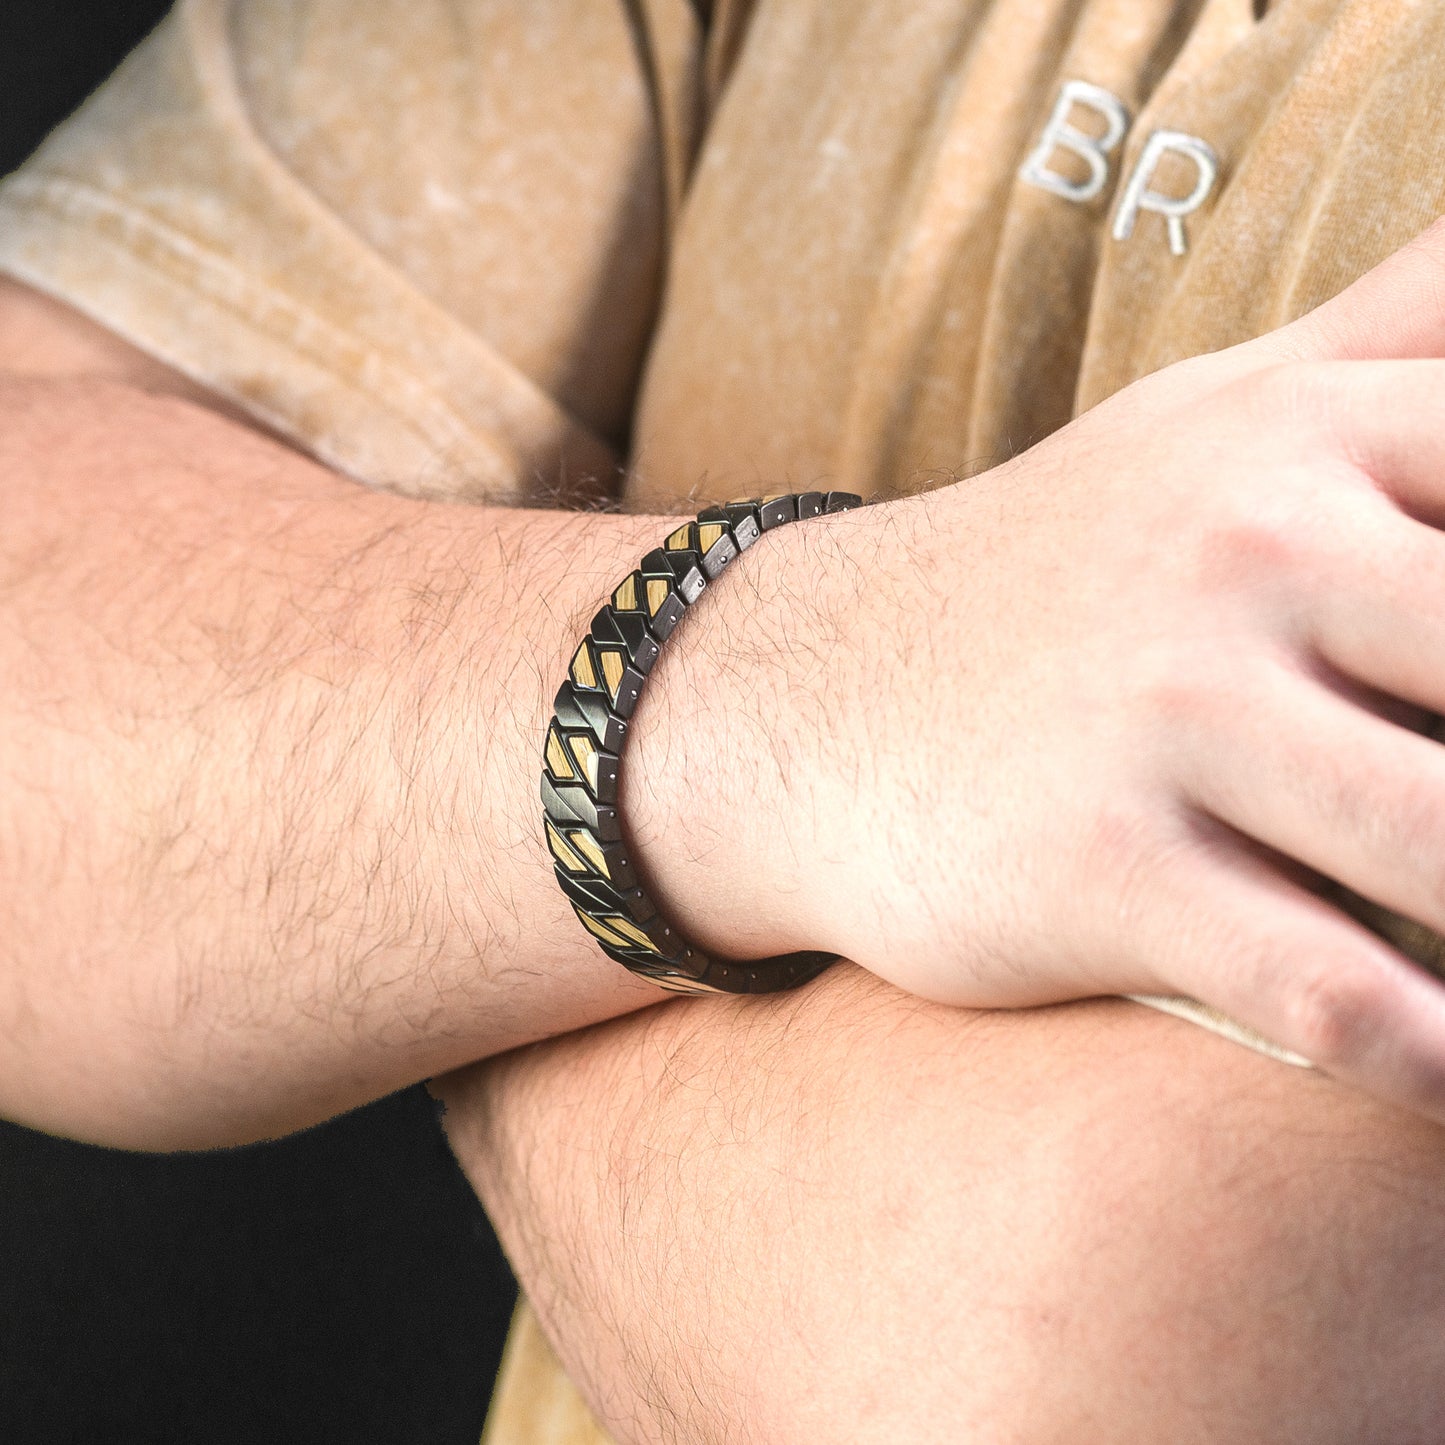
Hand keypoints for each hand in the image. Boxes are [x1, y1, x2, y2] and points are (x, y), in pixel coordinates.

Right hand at [623, 218, 1444, 1121]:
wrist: (805, 693)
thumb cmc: (1051, 565)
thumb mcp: (1209, 409)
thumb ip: (1390, 319)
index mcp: (1304, 437)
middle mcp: (1248, 552)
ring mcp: (1168, 711)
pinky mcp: (1097, 865)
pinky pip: (1324, 989)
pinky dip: (1421, 1053)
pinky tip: (1437, 1063)